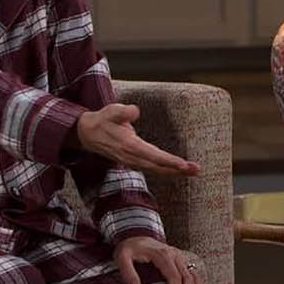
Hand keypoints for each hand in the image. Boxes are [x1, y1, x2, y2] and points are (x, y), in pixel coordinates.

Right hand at [76, 104, 199, 176]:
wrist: (87, 134)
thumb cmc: (103, 120)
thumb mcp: (111, 111)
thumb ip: (122, 111)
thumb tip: (134, 111)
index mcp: (128, 145)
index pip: (151, 155)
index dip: (167, 160)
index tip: (182, 164)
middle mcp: (131, 156)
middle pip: (157, 166)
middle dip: (177, 169)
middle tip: (196, 169)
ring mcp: (133, 161)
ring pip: (157, 169)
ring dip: (175, 171)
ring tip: (194, 171)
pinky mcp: (135, 162)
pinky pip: (154, 168)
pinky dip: (167, 170)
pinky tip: (180, 170)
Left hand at [114, 237, 204, 283]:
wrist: (137, 235)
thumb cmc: (129, 248)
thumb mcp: (122, 257)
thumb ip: (128, 273)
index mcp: (162, 254)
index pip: (174, 276)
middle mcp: (175, 255)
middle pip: (187, 277)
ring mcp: (180, 258)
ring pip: (194, 275)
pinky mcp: (181, 261)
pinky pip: (194, 274)